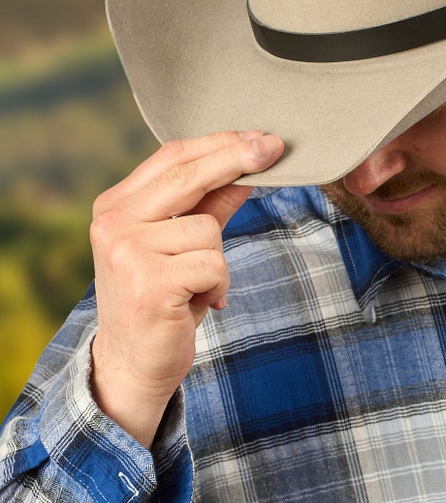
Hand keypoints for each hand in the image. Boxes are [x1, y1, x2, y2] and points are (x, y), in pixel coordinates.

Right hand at [89, 131, 283, 447]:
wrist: (133, 364)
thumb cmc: (163, 300)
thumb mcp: (185, 246)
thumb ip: (211, 205)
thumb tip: (250, 166)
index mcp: (116, 206)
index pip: (171, 157)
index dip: (220, 142)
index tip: (261, 138)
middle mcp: (114, 223)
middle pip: (189, 175)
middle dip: (238, 159)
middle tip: (275, 148)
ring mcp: (127, 251)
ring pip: (209, 229)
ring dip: (218, 262)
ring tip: (197, 287)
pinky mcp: (149, 282)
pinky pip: (213, 264)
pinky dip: (219, 286)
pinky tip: (199, 304)